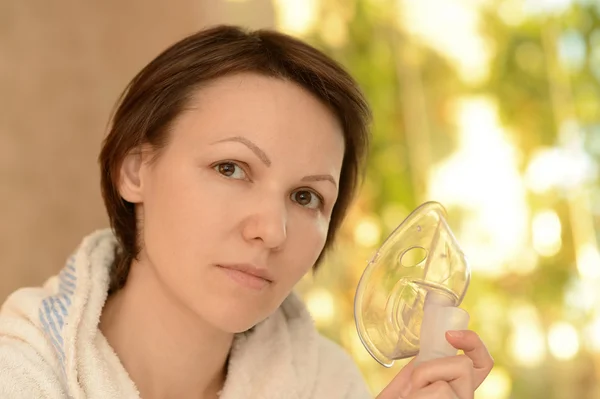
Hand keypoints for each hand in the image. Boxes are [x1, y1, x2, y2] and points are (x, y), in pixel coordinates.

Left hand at [376, 330, 492, 398]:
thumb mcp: (407, 385)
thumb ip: (423, 368)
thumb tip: (433, 346)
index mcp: (455, 389)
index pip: (481, 365)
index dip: (475, 344)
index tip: (451, 334)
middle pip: (464, 366)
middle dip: (431, 369)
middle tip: (414, 389)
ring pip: (444, 385)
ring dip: (419, 388)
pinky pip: (438, 392)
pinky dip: (416, 396)